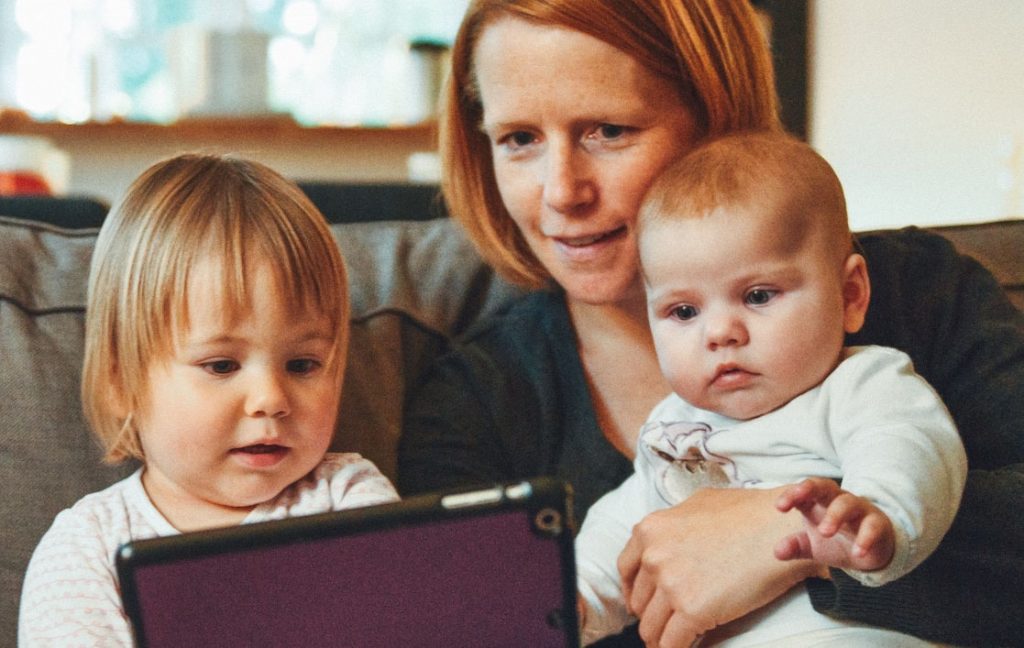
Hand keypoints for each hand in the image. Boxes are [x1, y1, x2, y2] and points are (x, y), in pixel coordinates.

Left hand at [618, 486, 823, 646]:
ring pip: (650, 628)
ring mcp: (671, 584)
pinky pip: (671, 644)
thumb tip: (669, 539)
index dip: (635, 591)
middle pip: (639, 602)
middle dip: (652, 615)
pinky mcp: (692, 610)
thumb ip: (676, 523)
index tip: (644, 603)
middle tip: (667, 623)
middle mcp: (654, 556)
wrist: (782, 528)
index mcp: (651, 530)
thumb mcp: (700, 503)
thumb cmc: (750, 513)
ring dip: (661, 637)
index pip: (626, 570)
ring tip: (673, 641)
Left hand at [774, 477, 894, 571]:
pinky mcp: (878, 523)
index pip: (804, 492)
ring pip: (848, 503)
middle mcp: (838, 500)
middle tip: (799, 500)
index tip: (780, 506)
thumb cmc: (837, 540)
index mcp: (818, 502)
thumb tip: (777, 552)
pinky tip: (857, 553)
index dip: (792, 495)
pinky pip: (872, 526)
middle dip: (810, 489)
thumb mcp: (813, 546)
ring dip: (835, 515)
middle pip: (825, 486)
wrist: (871, 552)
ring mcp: (859, 509)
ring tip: (825, 532)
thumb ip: (796, 546)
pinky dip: (865, 538)